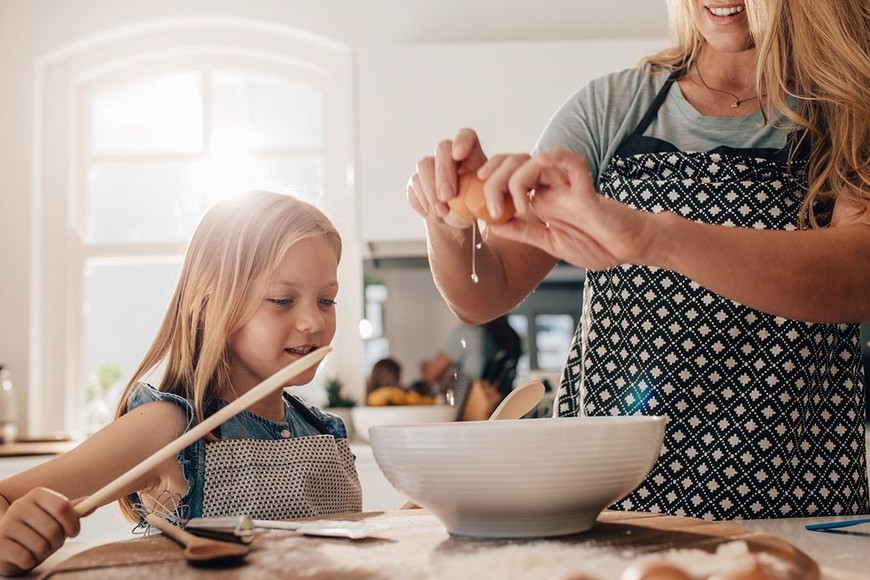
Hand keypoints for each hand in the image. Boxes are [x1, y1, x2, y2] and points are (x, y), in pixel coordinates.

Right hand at [0, 488, 80, 575]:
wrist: (6, 543)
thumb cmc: (36, 529)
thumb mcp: (53, 517)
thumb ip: (71, 511)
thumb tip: (93, 504)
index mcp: (36, 495)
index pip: (62, 507)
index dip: (73, 522)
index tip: (74, 532)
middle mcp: (19, 506)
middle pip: (53, 529)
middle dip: (59, 541)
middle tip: (54, 543)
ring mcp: (6, 525)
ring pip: (41, 545)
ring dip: (45, 552)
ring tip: (39, 548)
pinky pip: (26, 558)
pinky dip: (31, 561)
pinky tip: (26, 556)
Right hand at [407, 128, 488, 227]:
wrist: (457, 220)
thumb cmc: (475, 207)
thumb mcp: (483, 203)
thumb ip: (478, 197)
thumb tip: (469, 199)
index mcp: (471, 155)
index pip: (467, 136)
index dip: (462, 141)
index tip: (459, 155)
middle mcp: (449, 156)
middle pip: (442, 149)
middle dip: (443, 173)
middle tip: (448, 197)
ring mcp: (431, 166)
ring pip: (424, 165)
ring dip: (431, 190)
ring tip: (442, 212)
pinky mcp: (416, 181)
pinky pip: (414, 185)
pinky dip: (423, 202)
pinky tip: (435, 214)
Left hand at [489, 147, 656, 270]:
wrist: (629, 250)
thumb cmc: (595, 246)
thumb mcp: (549, 243)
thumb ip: (523, 232)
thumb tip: (493, 223)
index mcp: (540, 199)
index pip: (507, 176)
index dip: (488, 182)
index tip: (476, 203)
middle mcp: (550, 188)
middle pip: (513, 164)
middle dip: (493, 181)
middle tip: (491, 207)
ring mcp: (567, 185)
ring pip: (532, 161)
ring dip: (514, 180)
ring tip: (514, 206)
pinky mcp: (586, 188)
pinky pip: (570, 162)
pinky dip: (553, 159)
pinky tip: (537, 174)